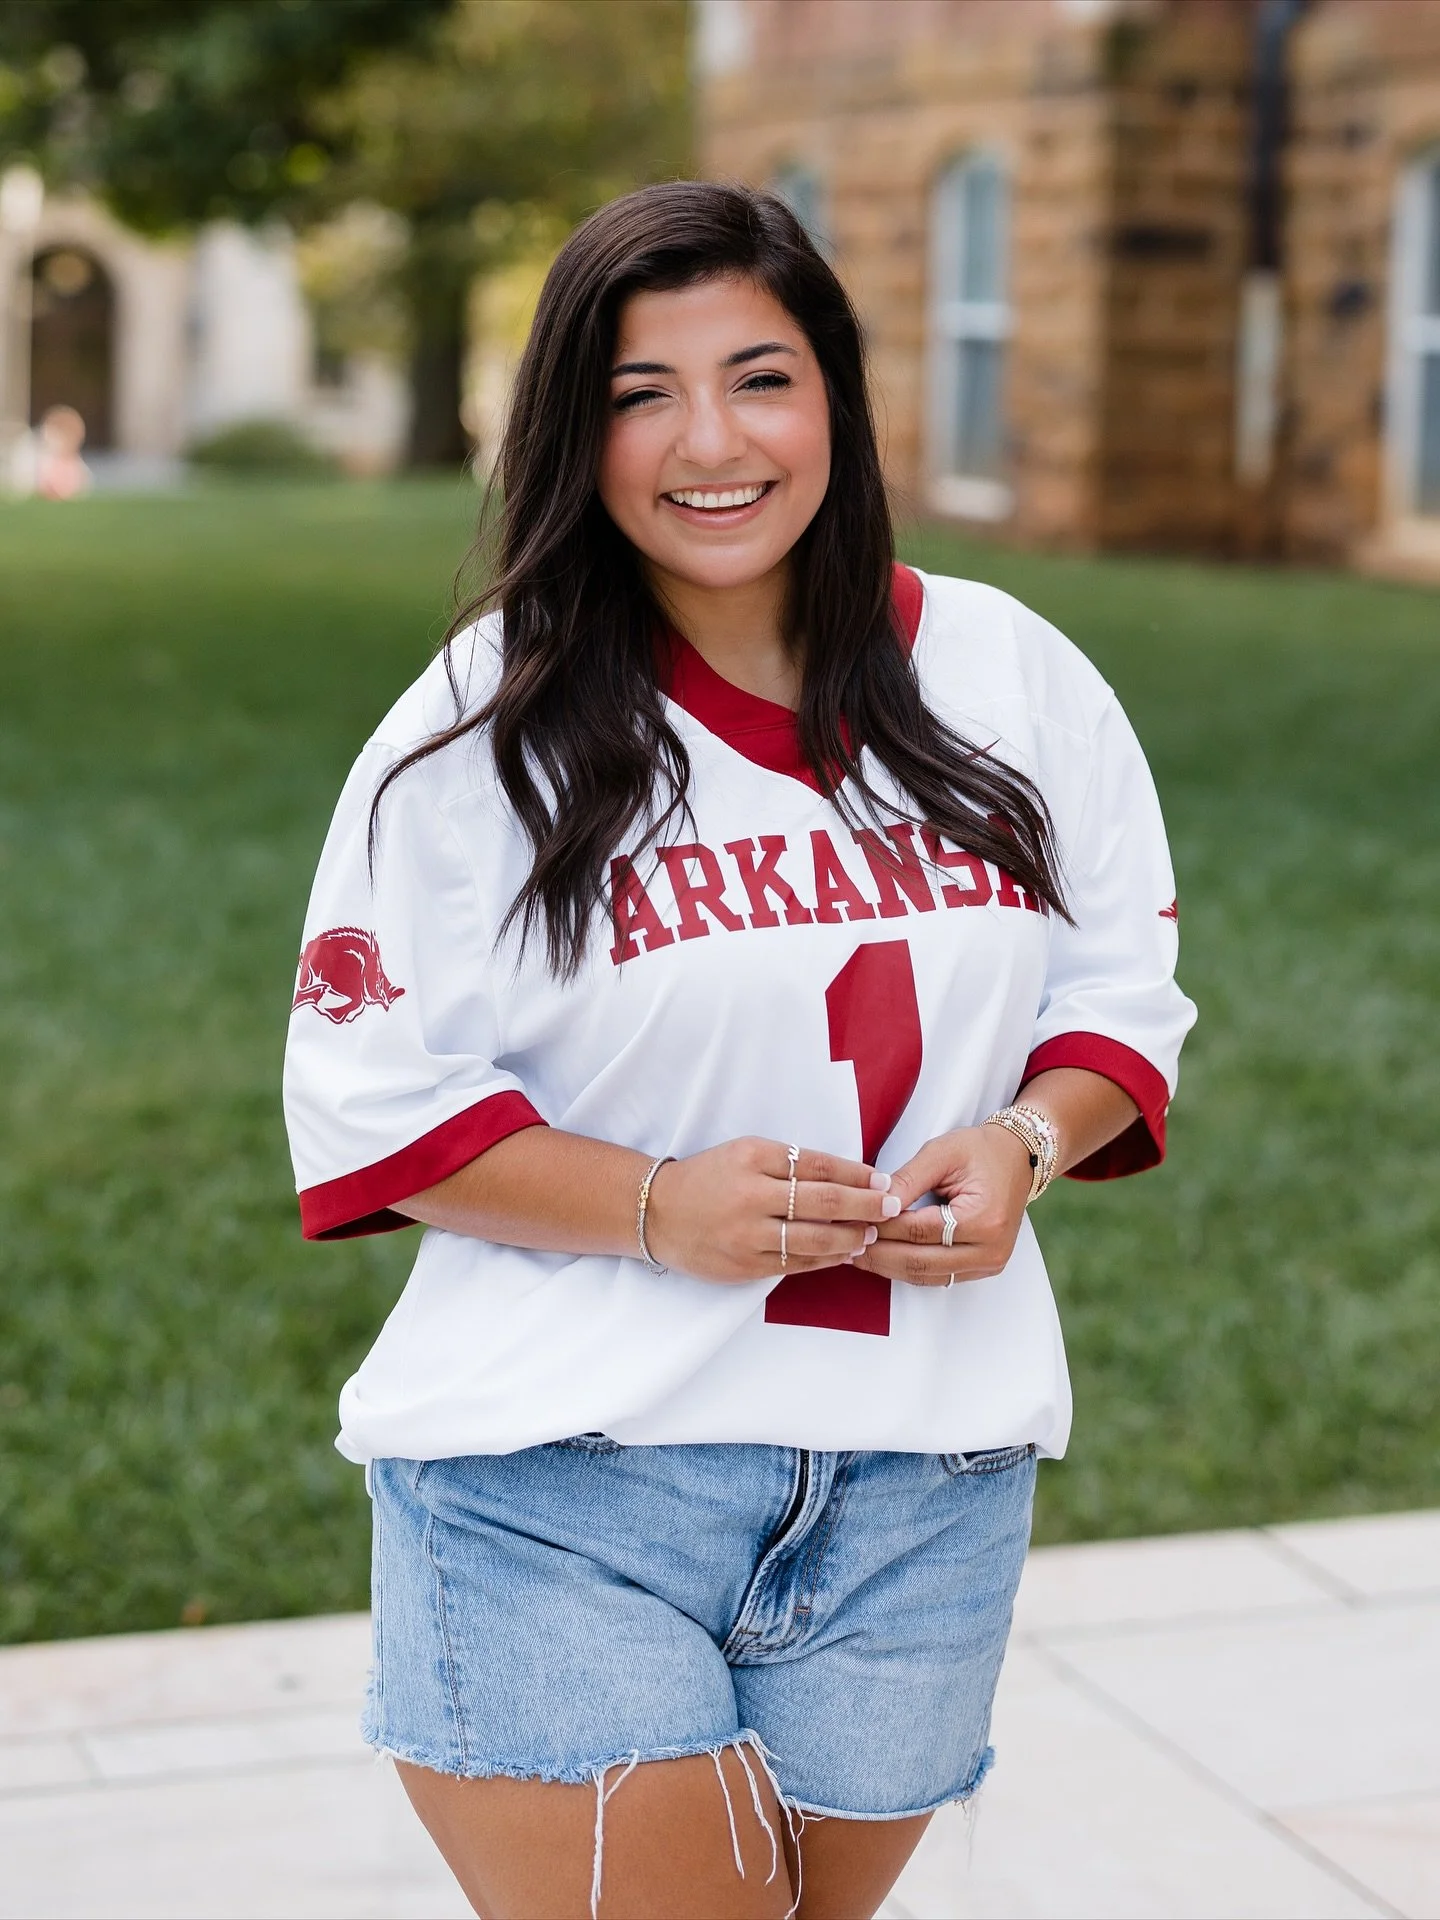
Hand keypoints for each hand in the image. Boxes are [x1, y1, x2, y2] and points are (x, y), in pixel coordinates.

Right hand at [644, 1138, 900, 1283]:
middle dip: (866, 1205)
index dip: (856, 1174)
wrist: (657, 1213)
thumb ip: (788, 1163)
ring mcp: (748, 1234)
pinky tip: (845, 1254)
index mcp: (752, 1158)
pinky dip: (826, 1260)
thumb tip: (845, 1177)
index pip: (817, 1165)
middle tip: (892, 1207)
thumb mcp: (744, 1154)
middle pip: (824, 1201)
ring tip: (872, 1233)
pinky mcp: (745, 1265)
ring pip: (815, 1238)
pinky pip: (796, 1264)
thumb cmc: (709, 1178)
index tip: (881, 1179)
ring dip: (852, 1237)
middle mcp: (751, 1195)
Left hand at [851, 1124, 1033, 1287]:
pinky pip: (937, 1277)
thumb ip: (907, 1179)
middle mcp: (991, 1249)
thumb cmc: (980, 1150)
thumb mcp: (942, 1152)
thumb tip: (873, 1202)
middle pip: (920, 1261)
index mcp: (983, 1218)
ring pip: (926, 1276)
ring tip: (855, 1252)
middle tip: (844, 1241)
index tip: (850, 1219)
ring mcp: (989, 1264)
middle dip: (878, 1253)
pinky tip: (881, 1257)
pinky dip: (906, 1268)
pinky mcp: (983, 1269)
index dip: (882, 1227)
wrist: (1018, 1159)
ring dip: (888, 1266)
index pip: (919, 1230)